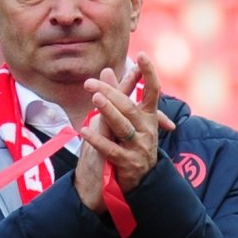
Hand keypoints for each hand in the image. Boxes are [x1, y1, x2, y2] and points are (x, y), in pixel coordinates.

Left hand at [74, 54, 176, 213]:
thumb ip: (117, 95)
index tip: (143, 55)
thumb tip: (106, 70)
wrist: (137, 182)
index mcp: (148, 117)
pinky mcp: (129, 163)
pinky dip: (97, 140)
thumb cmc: (130, 145)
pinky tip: (84, 131)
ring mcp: (139, 147)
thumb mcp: (124, 119)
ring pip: (123, 125)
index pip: (153, 91)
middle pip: (129, 107)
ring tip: (95, 98)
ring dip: (108, 111)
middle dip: (111, 93)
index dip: (149, 73)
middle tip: (91, 83)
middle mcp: (147, 130)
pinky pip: (111, 149)